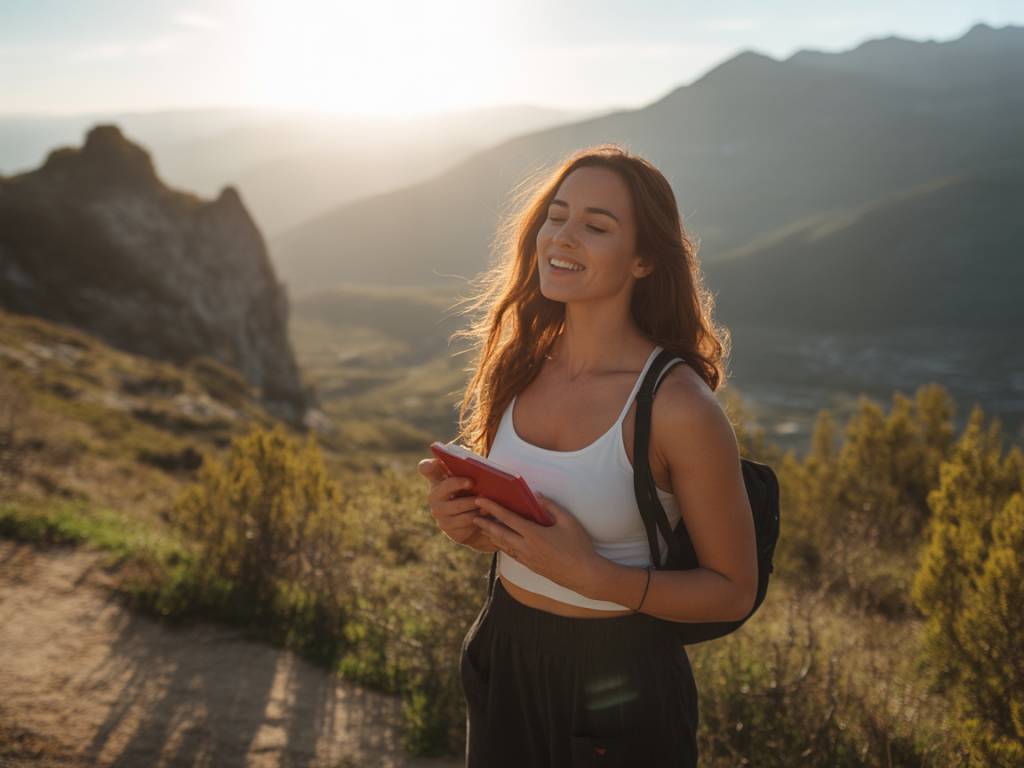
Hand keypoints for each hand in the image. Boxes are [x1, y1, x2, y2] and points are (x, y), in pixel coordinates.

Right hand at [417, 457, 488, 547]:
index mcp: (437, 479)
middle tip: (473, 482)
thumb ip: (467, 471)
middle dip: (459, 483)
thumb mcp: (468, 482)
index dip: (429, 465)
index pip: (426, 468)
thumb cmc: (470, 494)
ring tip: (486, 501)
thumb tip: (479, 467)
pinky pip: (464, 521)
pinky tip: (484, 514)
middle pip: (446, 486)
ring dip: (474, 503)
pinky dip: (476, 517)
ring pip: (458, 506)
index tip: (436, 461)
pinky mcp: (446, 527)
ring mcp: (438, 512)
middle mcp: (433, 495)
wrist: (472, 522)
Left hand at [470, 492, 602, 593]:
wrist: (583, 574)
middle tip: (473, 515)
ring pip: (503, 545)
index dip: (493, 508)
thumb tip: (538, 495)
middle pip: (499, 533)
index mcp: (534, 534)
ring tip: (482, 528)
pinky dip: (502, 546)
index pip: (508, 518)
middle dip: (485, 523)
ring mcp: (527, 558)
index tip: (481, 501)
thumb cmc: (578, 546)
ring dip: (491, 535)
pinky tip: (500, 543)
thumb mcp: (568, 521)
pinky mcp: (530, 566)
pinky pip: (511, 554)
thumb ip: (551, 506)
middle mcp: (526, 547)